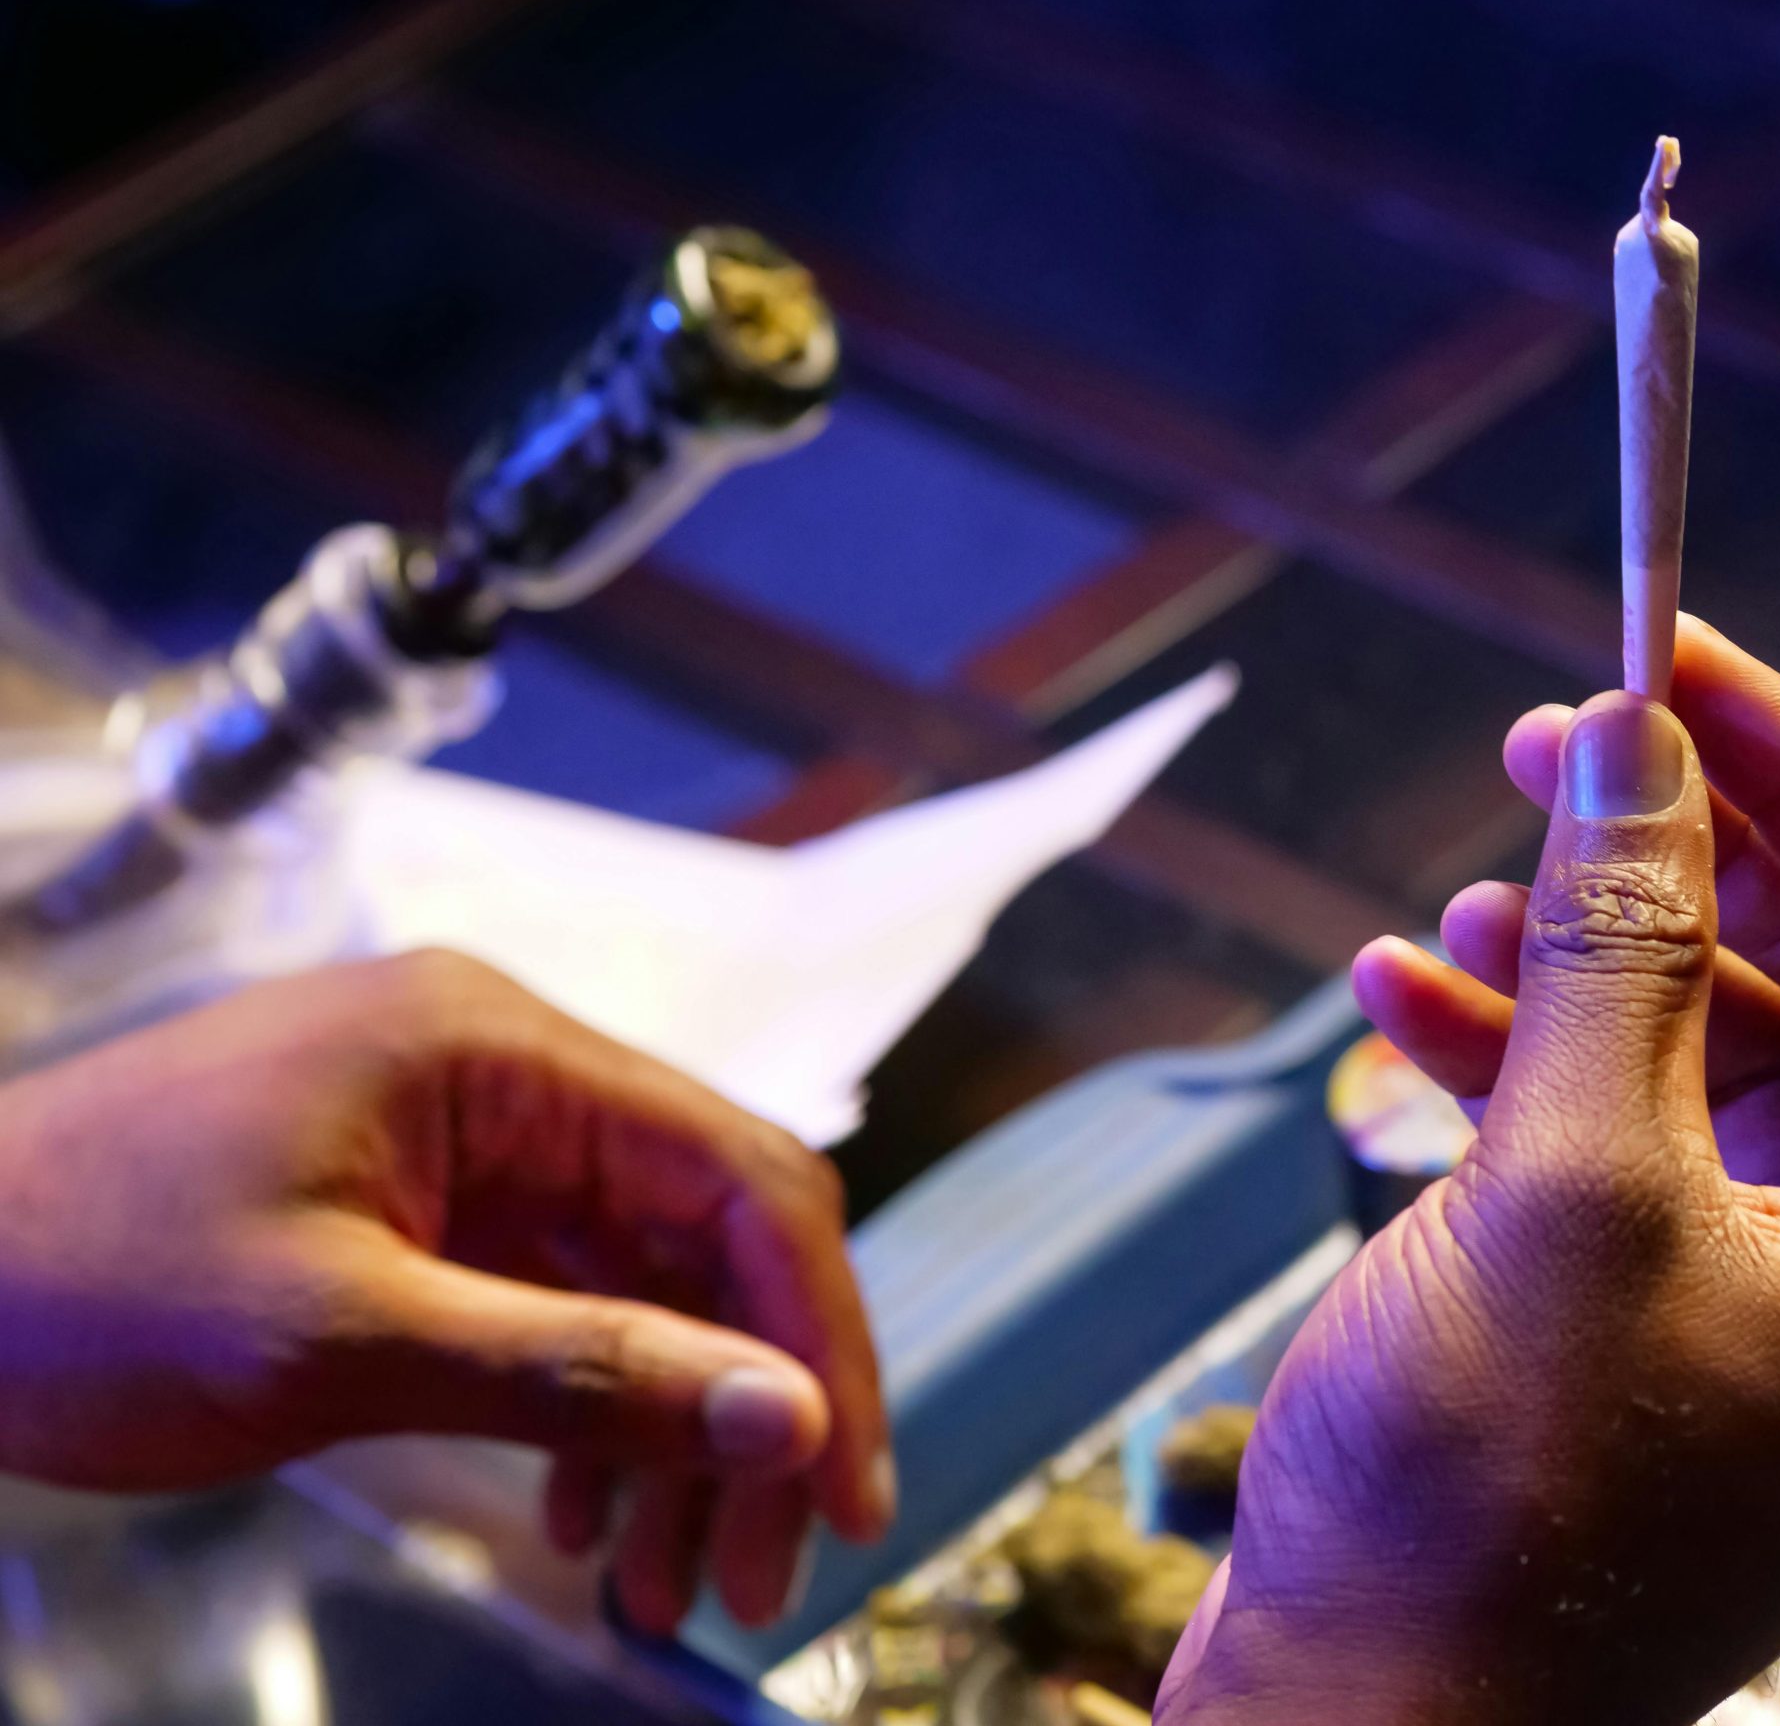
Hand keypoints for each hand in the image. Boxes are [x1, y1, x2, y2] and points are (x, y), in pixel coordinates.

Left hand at [0, 950, 892, 1634]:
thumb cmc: (79, 1281)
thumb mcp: (338, 1339)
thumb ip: (581, 1372)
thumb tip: (790, 1419)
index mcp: (500, 1051)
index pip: (739, 1176)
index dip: (820, 1336)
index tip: (844, 1491)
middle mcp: (506, 1074)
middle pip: (706, 1234)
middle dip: (750, 1406)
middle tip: (759, 1574)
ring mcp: (464, 1138)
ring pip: (643, 1282)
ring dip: (674, 1431)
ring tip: (665, 1583)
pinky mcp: (422, 1205)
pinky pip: (561, 1301)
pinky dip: (592, 1413)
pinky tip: (585, 1518)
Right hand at [1158, 617, 1779, 1725]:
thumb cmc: (1491, 1509)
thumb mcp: (1567, 1180)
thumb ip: (1615, 944)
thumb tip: (1641, 744)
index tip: (1678, 661)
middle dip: (1682, 849)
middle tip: (1555, 743)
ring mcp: (1761, 1299)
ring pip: (1695, 1044)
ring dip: (1577, 951)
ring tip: (1459, 896)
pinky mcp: (1641, 1320)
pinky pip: (1607, 1133)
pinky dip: (1512, 1054)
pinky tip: (1402, 1006)